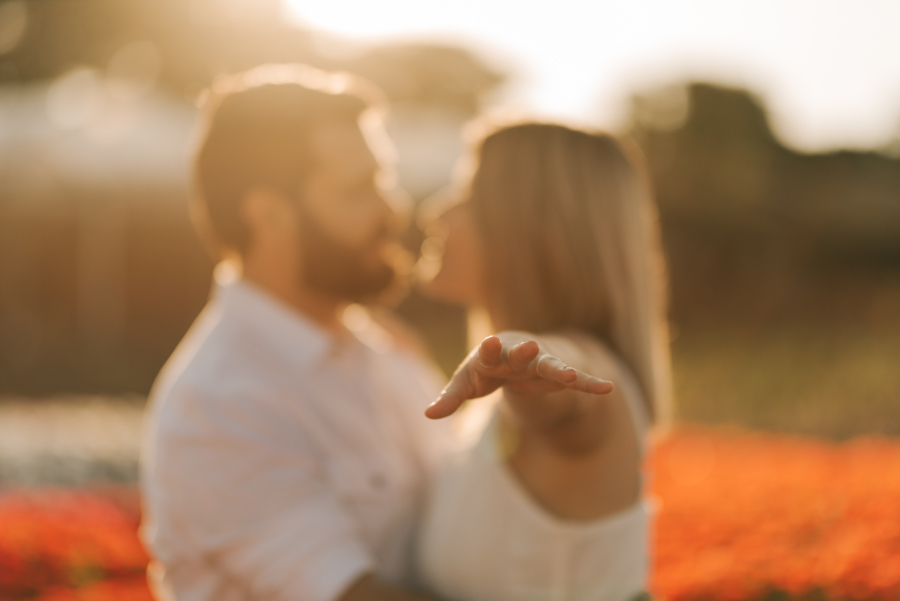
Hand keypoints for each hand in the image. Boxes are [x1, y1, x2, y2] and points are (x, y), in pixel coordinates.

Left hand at [425, 334, 613, 418]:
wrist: (516, 354)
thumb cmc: (486, 368)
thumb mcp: (466, 382)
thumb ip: (450, 398)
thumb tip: (428, 415)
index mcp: (491, 354)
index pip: (488, 352)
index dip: (489, 350)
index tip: (489, 343)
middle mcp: (517, 354)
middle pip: (521, 354)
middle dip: (524, 352)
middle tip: (529, 346)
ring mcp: (540, 363)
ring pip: (551, 364)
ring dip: (560, 368)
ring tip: (571, 374)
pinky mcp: (559, 376)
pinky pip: (577, 380)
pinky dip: (590, 384)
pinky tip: (607, 388)